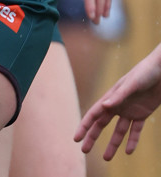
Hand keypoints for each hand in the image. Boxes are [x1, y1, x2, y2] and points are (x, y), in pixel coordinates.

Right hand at [74, 44, 160, 159]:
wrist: (160, 70)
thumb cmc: (144, 73)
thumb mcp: (131, 84)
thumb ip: (118, 96)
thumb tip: (104, 107)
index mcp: (111, 97)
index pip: (94, 114)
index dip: (84, 126)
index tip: (77, 138)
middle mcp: (117, 105)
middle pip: (102, 124)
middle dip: (92, 137)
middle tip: (84, 150)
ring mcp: (129, 110)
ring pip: (118, 131)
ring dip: (113, 144)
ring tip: (107, 158)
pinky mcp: (141, 114)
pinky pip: (135, 131)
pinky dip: (132, 141)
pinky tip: (129, 152)